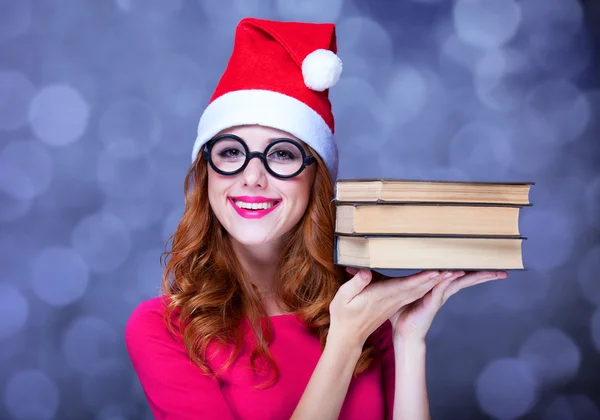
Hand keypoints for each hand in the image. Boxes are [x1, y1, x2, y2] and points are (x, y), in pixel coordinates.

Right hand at [327, 268, 444, 349]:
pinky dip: (425, 285)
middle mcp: (393, 300)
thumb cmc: (343, 317)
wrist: (348, 337)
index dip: (422, 278)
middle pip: (419, 287)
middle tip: (454, 268)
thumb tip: (366, 272)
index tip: (437, 271)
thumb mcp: (343, 299)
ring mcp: (395, 303)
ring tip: (450, 271)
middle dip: (436, 278)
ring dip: (434, 281)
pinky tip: (432, 279)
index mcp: (383, 297)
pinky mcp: (393, 304)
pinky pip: (413, 293)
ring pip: (419, 290)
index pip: (407, 286)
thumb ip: (355, 283)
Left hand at [389, 270, 507, 341]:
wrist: (405, 332)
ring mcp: (439, 298)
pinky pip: (440, 288)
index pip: (462, 277)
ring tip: (489, 273)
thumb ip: (420, 283)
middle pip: (467, 280)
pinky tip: (456, 272)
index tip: (490, 266)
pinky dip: (449, 280)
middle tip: (501, 272)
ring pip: (458, 283)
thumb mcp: (414, 293)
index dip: (475, 271)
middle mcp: (444, 293)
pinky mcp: (431, 302)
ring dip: (474, 276)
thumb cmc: (408, 313)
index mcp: (442, 289)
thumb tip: (421, 272)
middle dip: (484, 275)